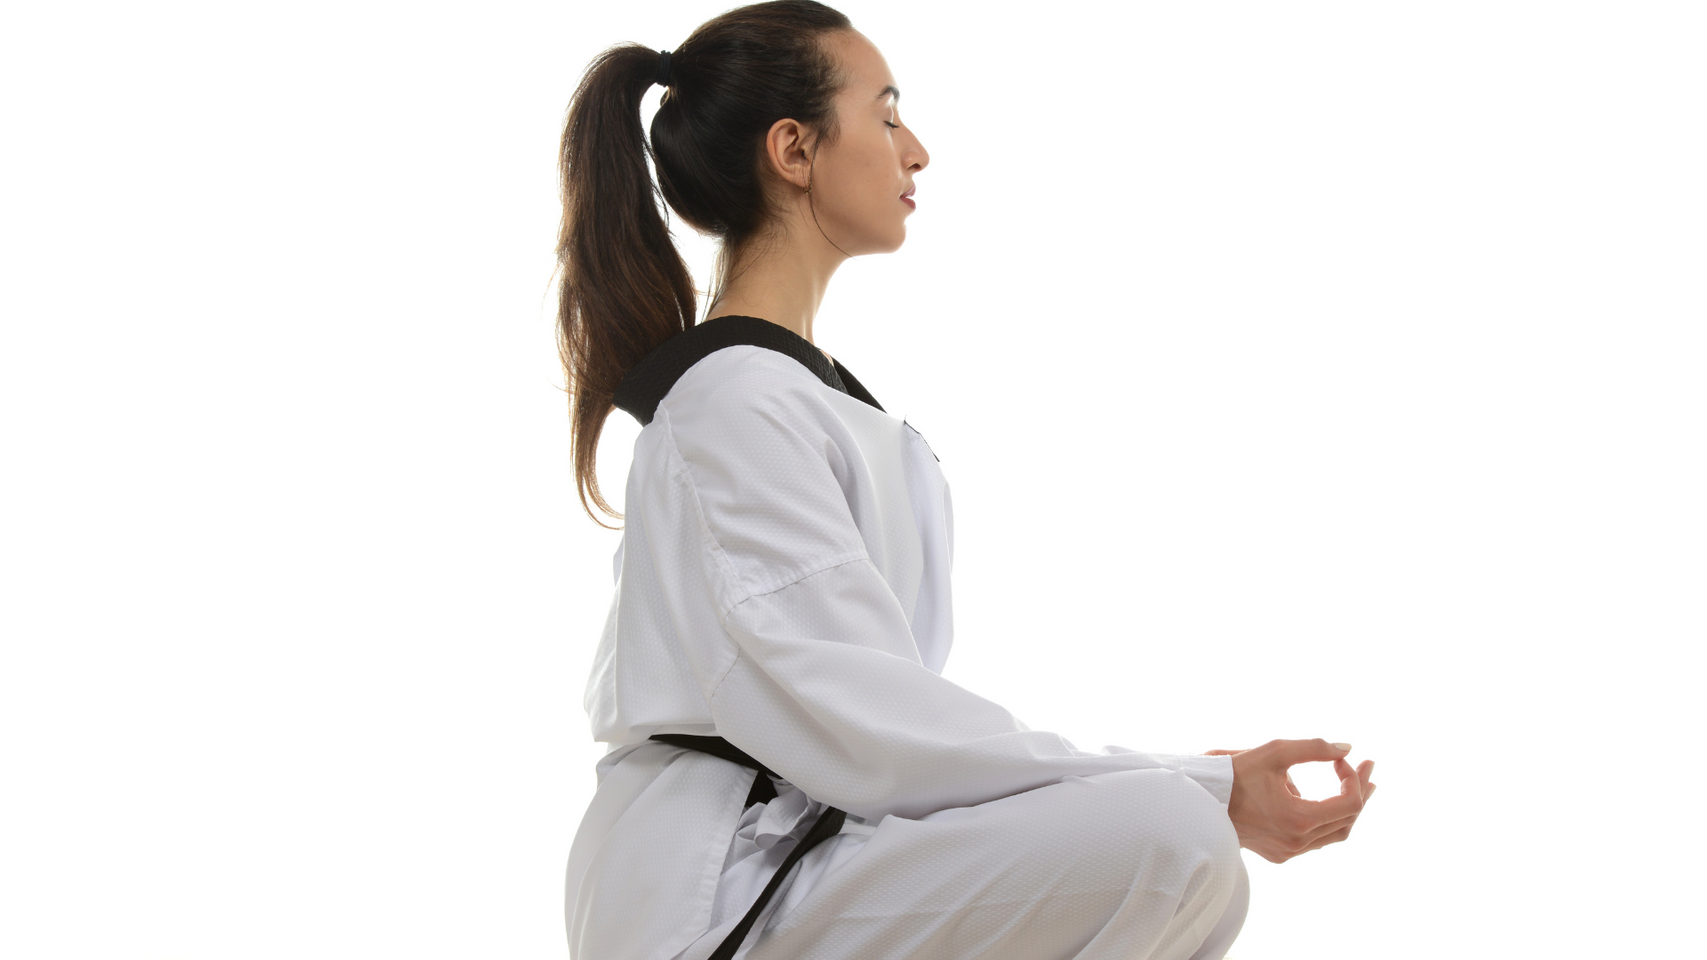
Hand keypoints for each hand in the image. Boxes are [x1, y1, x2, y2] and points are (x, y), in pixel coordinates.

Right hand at [1203, 739, 1375, 863]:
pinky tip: (1324, 801)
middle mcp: (1297, 842)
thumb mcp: (1275, 752)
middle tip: (1369, 767)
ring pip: (1334, 834)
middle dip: (1360, 791)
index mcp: (1299, 819)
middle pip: (1347, 820)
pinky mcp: (1280, 854)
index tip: (1340, 758)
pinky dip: (1326, 819)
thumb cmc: (1234, 774)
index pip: (1349, 803)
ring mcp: (1289, 852)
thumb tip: (1348, 747)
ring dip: (1347, 808)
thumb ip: (1315, 748)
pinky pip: (1315, 840)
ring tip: (1359, 785)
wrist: (1200, 801)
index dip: (1354, 778)